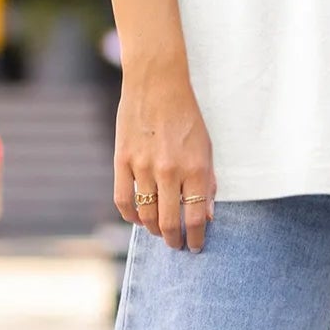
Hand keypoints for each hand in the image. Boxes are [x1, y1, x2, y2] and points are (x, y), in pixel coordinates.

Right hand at [113, 61, 216, 251]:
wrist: (157, 83)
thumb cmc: (187, 116)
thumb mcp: (206, 147)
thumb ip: (208, 182)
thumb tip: (206, 216)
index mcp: (196, 168)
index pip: (196, 218)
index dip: (196, 238)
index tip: (196, 246)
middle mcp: (170, 171)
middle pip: (169, 222)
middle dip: (174, 240)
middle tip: (176, 244)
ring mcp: (143, 167)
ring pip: (146, 215)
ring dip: (153, 230)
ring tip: (159, 230)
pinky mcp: (122, 160)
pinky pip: (122, 201)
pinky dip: (130, 216)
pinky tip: (138, 218)